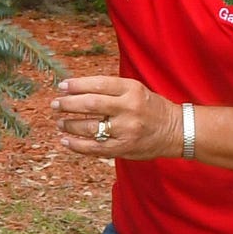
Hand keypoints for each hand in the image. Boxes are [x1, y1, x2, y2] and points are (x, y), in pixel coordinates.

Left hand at [51, 74, 179, 161]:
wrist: (177, 131)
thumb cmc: (151, 107)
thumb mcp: (136, 90)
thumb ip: (111, 90)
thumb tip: (76, 90)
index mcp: (132, 90)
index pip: (98, 84)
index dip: (77, 85)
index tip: (62, 86)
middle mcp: (129, 109)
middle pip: (90, 104)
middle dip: (68, 104)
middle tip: (55, 104)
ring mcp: (126, 130)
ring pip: (89, 127)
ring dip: (70, 124)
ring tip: (60, 122)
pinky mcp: (123, 148)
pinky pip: (94, 148)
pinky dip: (76, 145)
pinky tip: (66, 141)